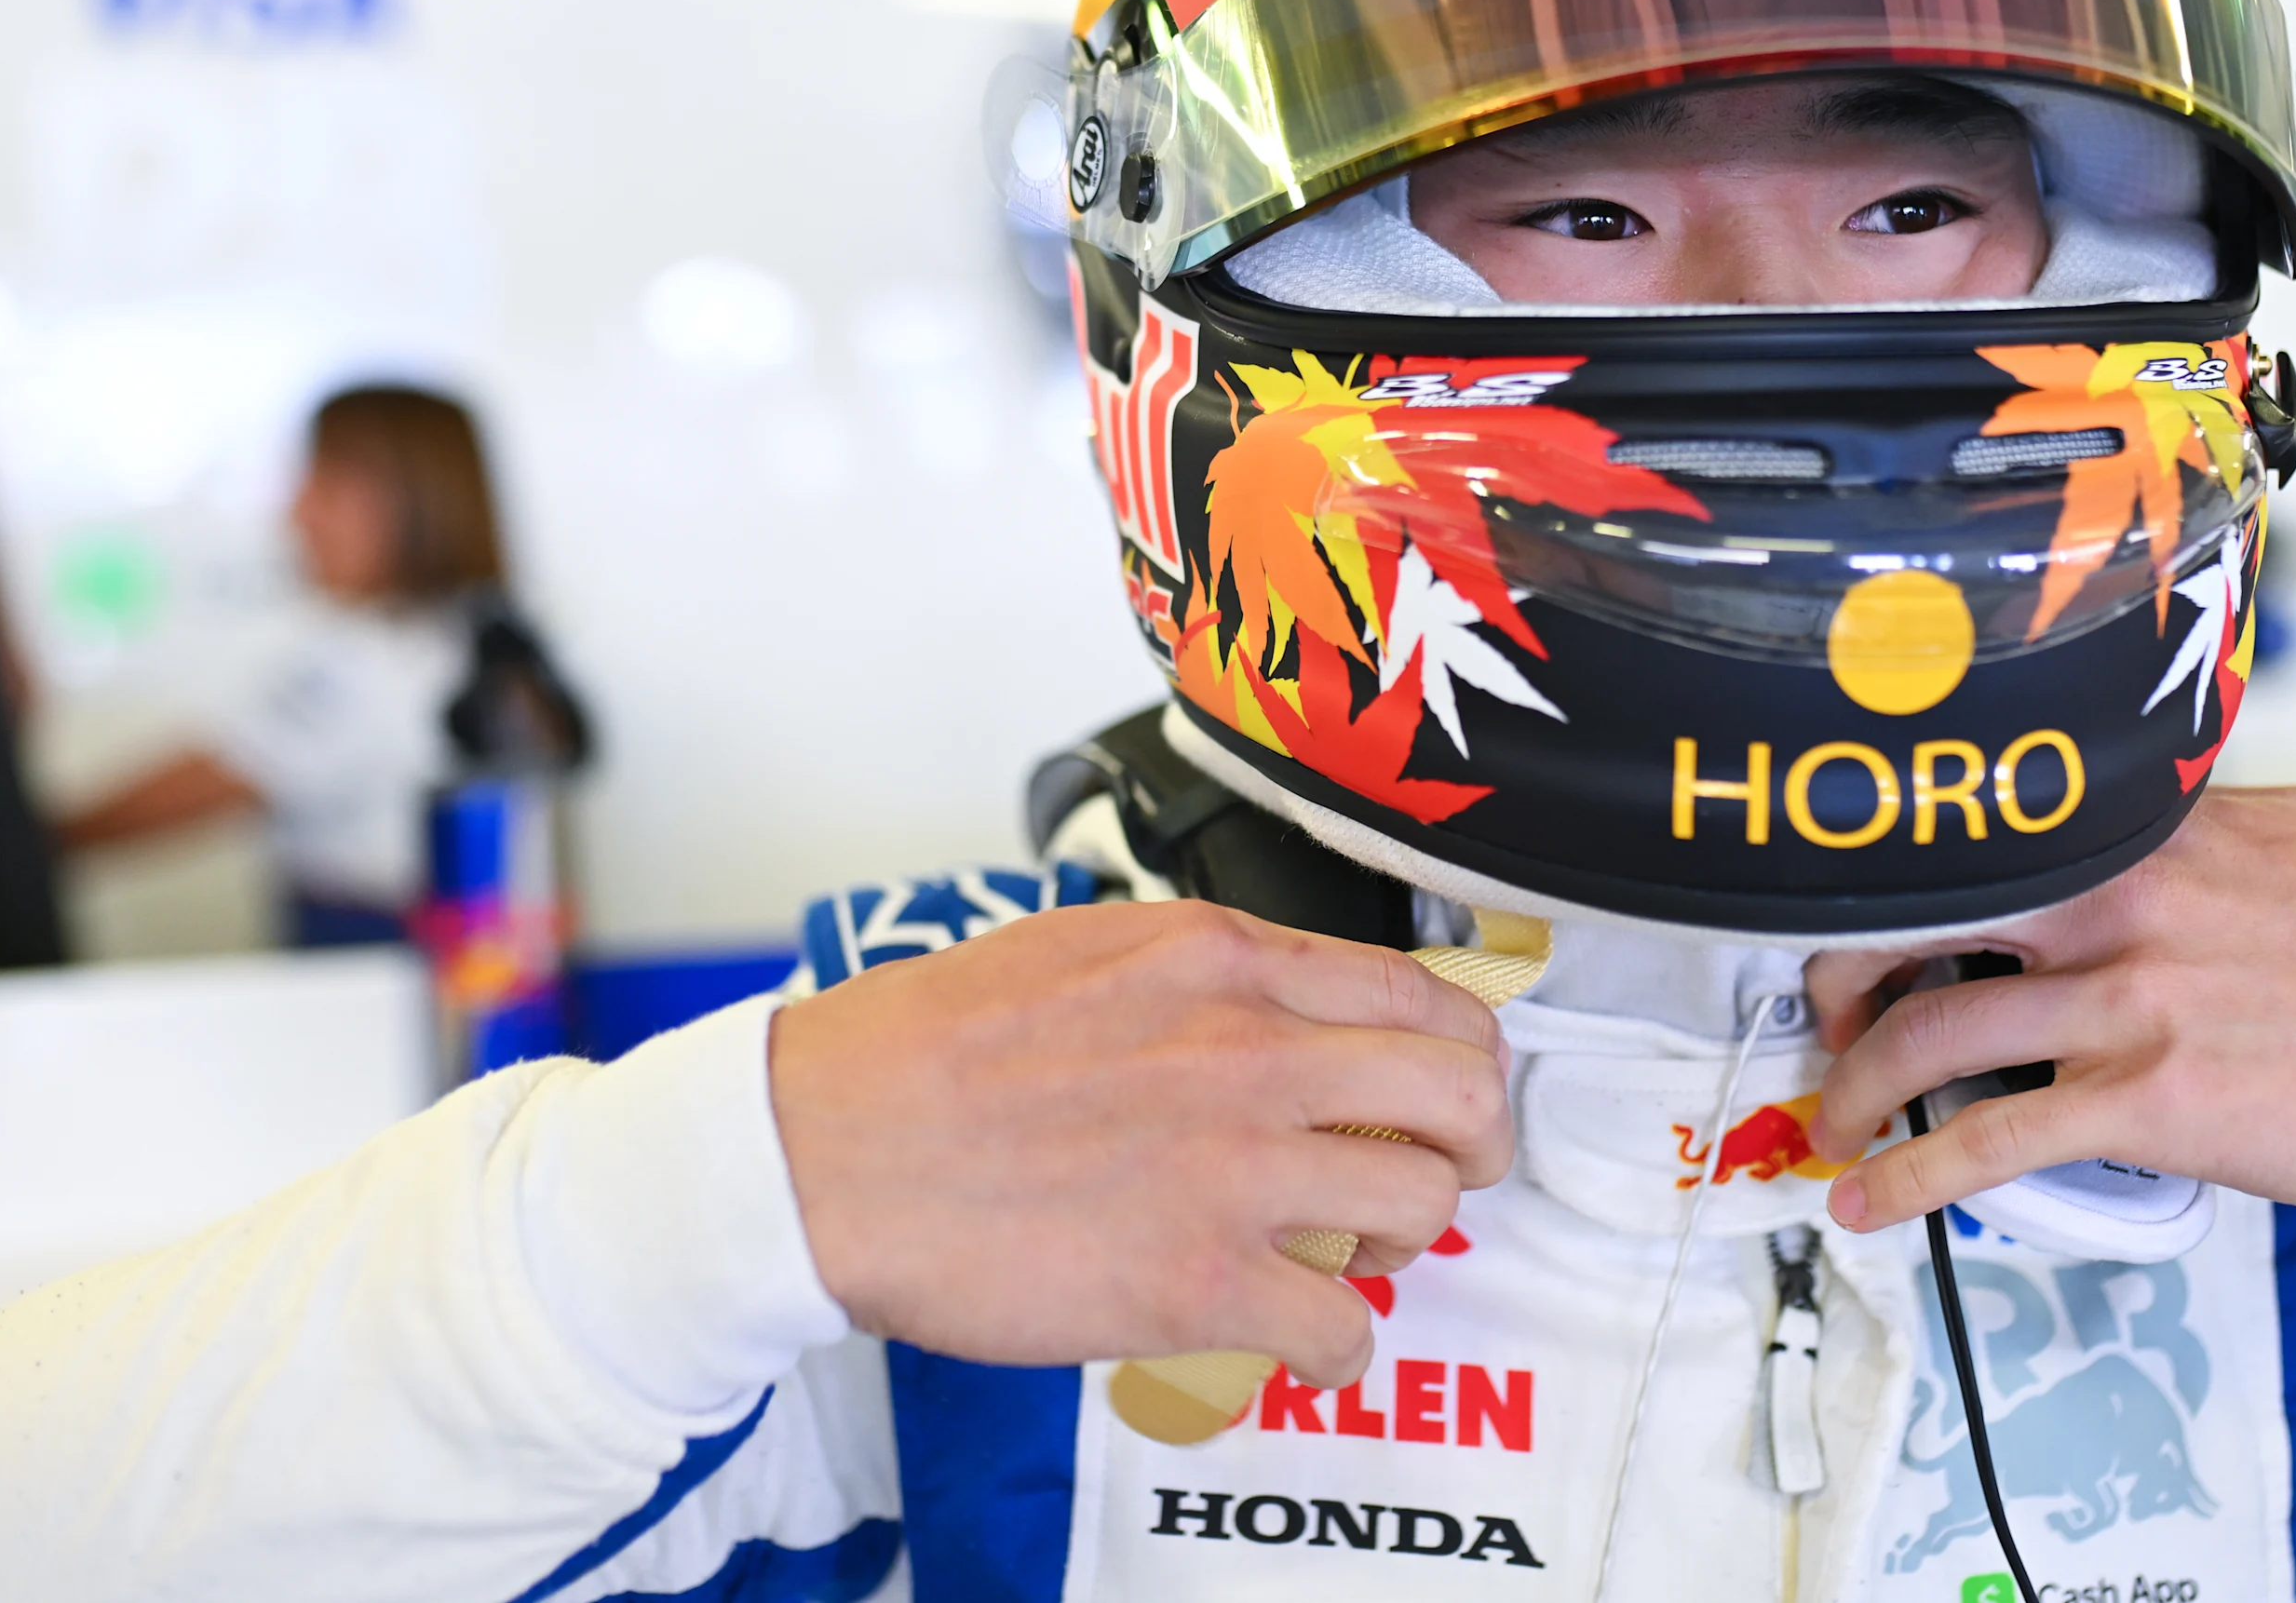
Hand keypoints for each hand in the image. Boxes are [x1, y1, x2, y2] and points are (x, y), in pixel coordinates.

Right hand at [767, 898, 1511, 1390]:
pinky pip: (1343, 1329)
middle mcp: (1251, 1050)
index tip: (1444, 1086)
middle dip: (1472, 1140)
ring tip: (1349, 1253)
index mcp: (1221, 961)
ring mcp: (1234, 1168)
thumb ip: (1198, 970)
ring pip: (1424, 1203)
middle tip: (1437, 1172)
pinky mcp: (1200, 1280)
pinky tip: (1297, 1340)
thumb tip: (1273, 1000)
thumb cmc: (922, 1053)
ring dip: (1404, 1239)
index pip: (1419, 991)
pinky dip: (1336, 1348)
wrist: (824, 1152)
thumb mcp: (1083, 947)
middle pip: (1461, 1090)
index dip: (1456, 1049)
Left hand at [1806, 785, 2295, 1233]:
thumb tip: (2116, 824)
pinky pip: (1992, 1142)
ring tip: (1836, 1117)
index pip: (1981, 827)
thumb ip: (2190, 825)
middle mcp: (2127, 896)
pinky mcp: (2156, 1102)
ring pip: (1936, 1032)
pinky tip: (1871, 1198)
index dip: (1895, 873)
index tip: (1860, 909)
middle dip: (1843, 968)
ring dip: (1859, 1084)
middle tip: (1827, 1013)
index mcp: (2154, 827)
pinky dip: (1910, 1175)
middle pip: (1920, 911)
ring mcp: (2136, 998)